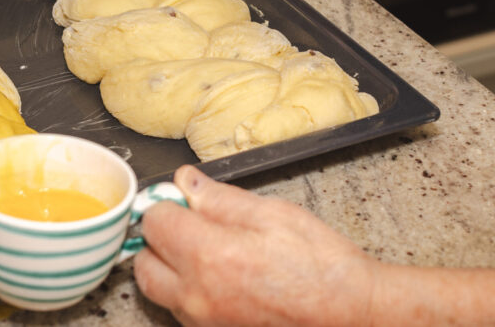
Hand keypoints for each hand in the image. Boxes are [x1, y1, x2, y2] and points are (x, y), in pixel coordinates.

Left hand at [135, 165, 376, 325]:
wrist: (350, 314)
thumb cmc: (321, 265)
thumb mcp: (273, 214)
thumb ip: (221, 198)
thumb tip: (187, 181)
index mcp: (210, 256)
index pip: (154, 221)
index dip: (168, 203)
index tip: (183, 198)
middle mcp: (197, 295)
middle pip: (144, 262)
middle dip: (161, 237)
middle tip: (192, 222)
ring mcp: (203, 321)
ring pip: (159, 290)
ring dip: (170, 266)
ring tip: (208, 250)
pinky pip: (181, 310)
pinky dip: (187, 291)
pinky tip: (221, 276)